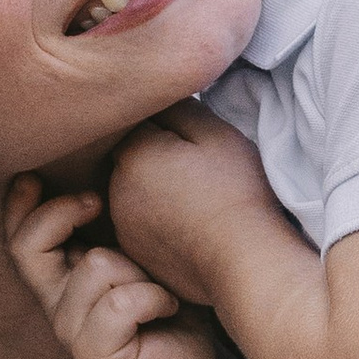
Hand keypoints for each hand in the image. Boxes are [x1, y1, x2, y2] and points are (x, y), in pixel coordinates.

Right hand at [4, 174, 220, 358]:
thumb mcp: (139, 252)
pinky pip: (121, 302)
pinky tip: (167, 307)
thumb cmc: (170, 306)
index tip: (43, 175)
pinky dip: (154, 298)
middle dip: (64, 212)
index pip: (18, 235)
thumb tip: (106, 163)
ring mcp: (72, 333)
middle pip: (27, 245)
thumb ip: (112, 222)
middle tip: (99, 203)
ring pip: (94, 266)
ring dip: (138, 270)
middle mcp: (56, 304)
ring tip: (157, 288)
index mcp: (61, 277)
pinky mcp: (95, 355)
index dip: (20, 202)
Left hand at [108, 101, 280, 308]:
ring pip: (135, 192)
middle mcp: (114, 190)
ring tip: (198, 200)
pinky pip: (143, 225)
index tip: (196, 141)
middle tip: (199, 170)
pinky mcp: (137, 256)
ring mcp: (122, 227)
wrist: (244, 262)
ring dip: (157, 189)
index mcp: (131, 154)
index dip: (171, 127)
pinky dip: (161, 221)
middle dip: (157, 157)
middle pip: (133, 157)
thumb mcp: (214, 131)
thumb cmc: (235, 193)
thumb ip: (179, 105)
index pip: (139, 121)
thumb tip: (159, 96)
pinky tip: (191, 226)